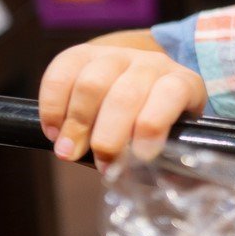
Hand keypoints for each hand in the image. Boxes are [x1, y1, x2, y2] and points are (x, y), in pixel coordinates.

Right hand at [38, 44, 206, 167]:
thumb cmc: (159, 126)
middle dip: (109, 136)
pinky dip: (52, 106)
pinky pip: (60, 73)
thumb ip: (175, 162)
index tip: (140, 157)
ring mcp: (115, 55)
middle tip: (101, 163)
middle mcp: (150, 64)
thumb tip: (165, 180)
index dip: (153, 125)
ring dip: (76, 124)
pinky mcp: (81, 54)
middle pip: (125, 94)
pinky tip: (54, 131)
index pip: (171, 93)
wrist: (139, 85)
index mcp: (182, 83)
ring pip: (91, 83)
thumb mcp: (178, 141)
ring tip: (68, 153)